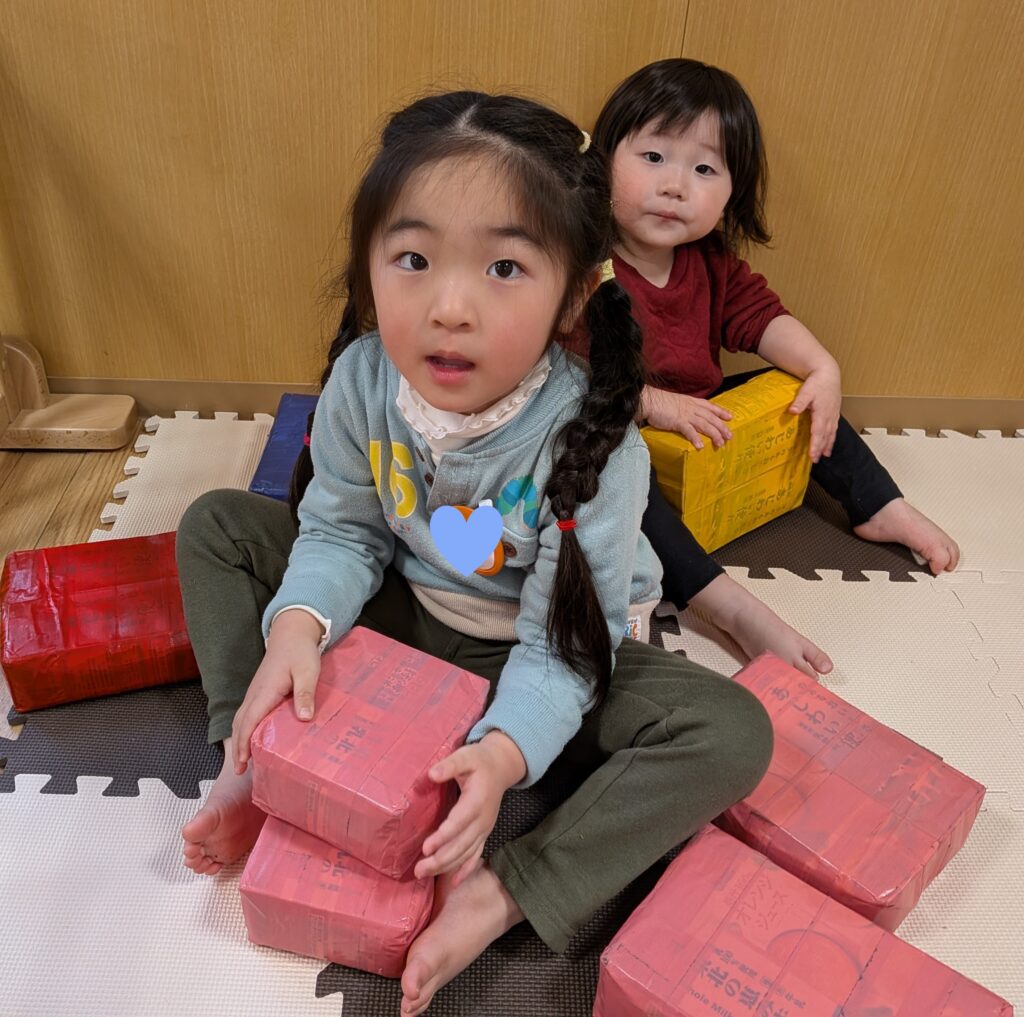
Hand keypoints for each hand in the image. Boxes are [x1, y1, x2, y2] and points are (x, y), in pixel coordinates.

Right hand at [230, 610, 323, 773]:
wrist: (291, 633)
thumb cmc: (300, 652)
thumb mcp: (308, 671)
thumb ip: (305, 693)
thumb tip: (303, 717)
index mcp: (265, 691)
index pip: (249, 721)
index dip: (244, 743)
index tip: (242, 763)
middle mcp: (255, 693)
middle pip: (240, 724)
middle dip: (238, 747)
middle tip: (240, 771)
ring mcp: (255, 692)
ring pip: (241, 719)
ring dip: (239, 739)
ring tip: (243, 761)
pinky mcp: (260, 691)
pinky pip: (247, 714)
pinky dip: (245, 729)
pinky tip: (252, 739)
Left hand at [414, 731, 526, 885]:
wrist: (501, 767)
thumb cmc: (479, 761)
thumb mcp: (465, 756)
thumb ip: (449, 766)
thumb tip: (431, 774)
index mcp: (477, 800)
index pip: (459, 822)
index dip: (443, 837)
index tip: (426, 848)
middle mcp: (483, 819)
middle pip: (462, 844)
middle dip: (440, 860)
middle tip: (418, 870)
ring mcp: (485, 828)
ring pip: (466, 853)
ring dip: (446, 867)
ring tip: (424, 874)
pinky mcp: (484, 833)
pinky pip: (475, 855)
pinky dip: (465, 870)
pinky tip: (454, 883)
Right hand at [643, 385, 732, 449]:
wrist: (649, 400)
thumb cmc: (659, 402)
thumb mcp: (675, 401)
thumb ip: (682, 407)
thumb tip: (685, 414)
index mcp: (691, 402)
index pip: (710, 406)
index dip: (720, 411)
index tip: (730, 417)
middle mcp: (692, 408)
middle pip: (711, 418)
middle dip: (722, 427)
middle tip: (730, 436)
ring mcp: (686, 415)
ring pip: (705, 425)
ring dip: (714, 434)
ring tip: (720, 443)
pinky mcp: (678, 422)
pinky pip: (690, 431)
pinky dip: (696, 438)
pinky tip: (701, 446)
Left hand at [788, 366, 841, 461]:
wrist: (828, 374)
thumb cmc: (817, 382)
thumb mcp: (806, 390)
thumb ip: (799, 401)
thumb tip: (792, 411)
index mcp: (822, 412)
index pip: (818, 432)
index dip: (815, 445)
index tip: (812, 455)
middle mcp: (829, 416)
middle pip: (825, 436)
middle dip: (820, 448)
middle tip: (814, 460)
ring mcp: (833, 415)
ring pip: (831, 434)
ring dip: (827, 445)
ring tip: (823, 456)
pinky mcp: (834, 414)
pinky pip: (834, 429)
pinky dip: (832, 439)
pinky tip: (829, 445)